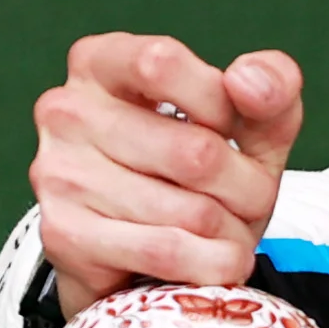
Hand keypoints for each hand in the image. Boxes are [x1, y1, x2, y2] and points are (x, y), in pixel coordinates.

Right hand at [29, 34, 305, 317]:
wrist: (138, 257)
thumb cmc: (194, 176)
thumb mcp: (244, 124)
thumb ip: (269, 86)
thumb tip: (247, 81)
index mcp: (101, 62)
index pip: (162, 63)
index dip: (221, 106)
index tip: (231, 130)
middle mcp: (67, 110)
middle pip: (196, 153)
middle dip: (248, 189)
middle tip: (246, 201)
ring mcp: (58, 173)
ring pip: (192, 212)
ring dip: (233, 233)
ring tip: (224, 233)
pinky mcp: (64, 233)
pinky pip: (167, 251)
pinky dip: (212, 264)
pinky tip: (213, 262)